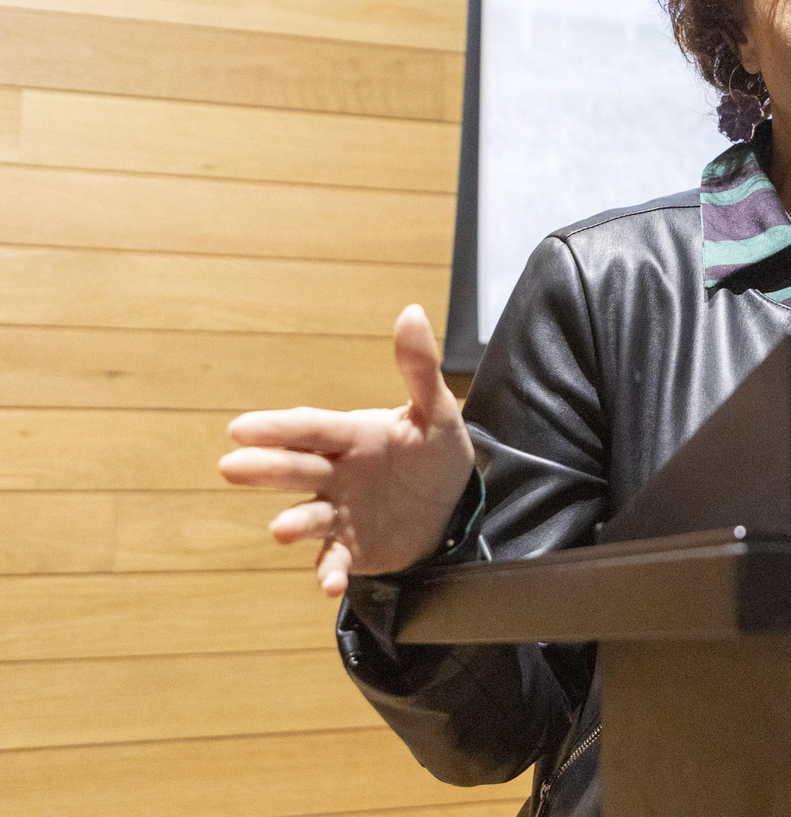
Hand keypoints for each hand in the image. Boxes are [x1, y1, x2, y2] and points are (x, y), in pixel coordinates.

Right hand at [219, 305, 474, 597]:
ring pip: (310, 516)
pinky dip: (329, 572)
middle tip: (232, 466)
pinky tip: (329, 585)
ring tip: (281, 528)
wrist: (451, 505)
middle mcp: (336, 474)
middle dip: (267, 468)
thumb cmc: (434, 452)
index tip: (241, 427)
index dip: (279, 427)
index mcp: (351, 436)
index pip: (311, 428)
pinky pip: (335, 561)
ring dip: (295, 522)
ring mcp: (340, 512)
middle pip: (299, 469)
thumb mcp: (436, 411)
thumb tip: (411, 312)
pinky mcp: (352, 548)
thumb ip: (419, 368)